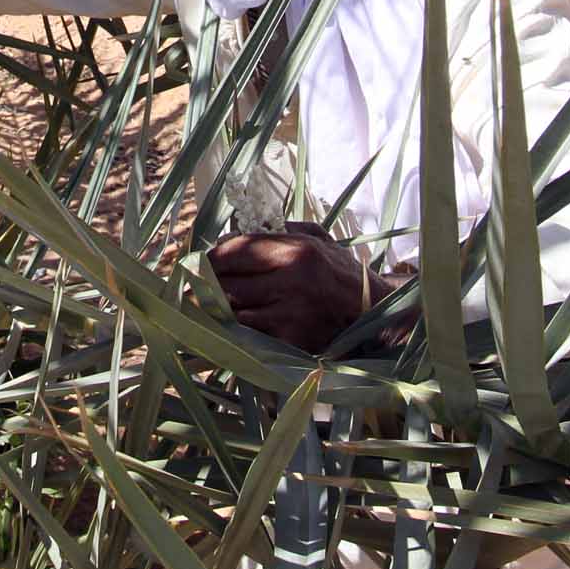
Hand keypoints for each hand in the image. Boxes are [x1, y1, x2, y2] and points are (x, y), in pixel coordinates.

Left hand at [206, 221, 402, 354]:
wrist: (375, 315)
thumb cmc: (344, 273)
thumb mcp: (320, 239)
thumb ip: (284, 229)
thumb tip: (241, 228)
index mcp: (297, 250)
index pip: (237, 250)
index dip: (212, 256)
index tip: (201, 260)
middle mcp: (291, 280)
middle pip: (228, 280)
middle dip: (208, 282)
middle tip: (194, 283)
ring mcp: (290, 313)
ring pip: (234, 309)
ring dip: (219, 306)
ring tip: (210, 302)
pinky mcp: (291, 339)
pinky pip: (250, 332)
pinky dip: (238, 326)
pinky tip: (234, 321)